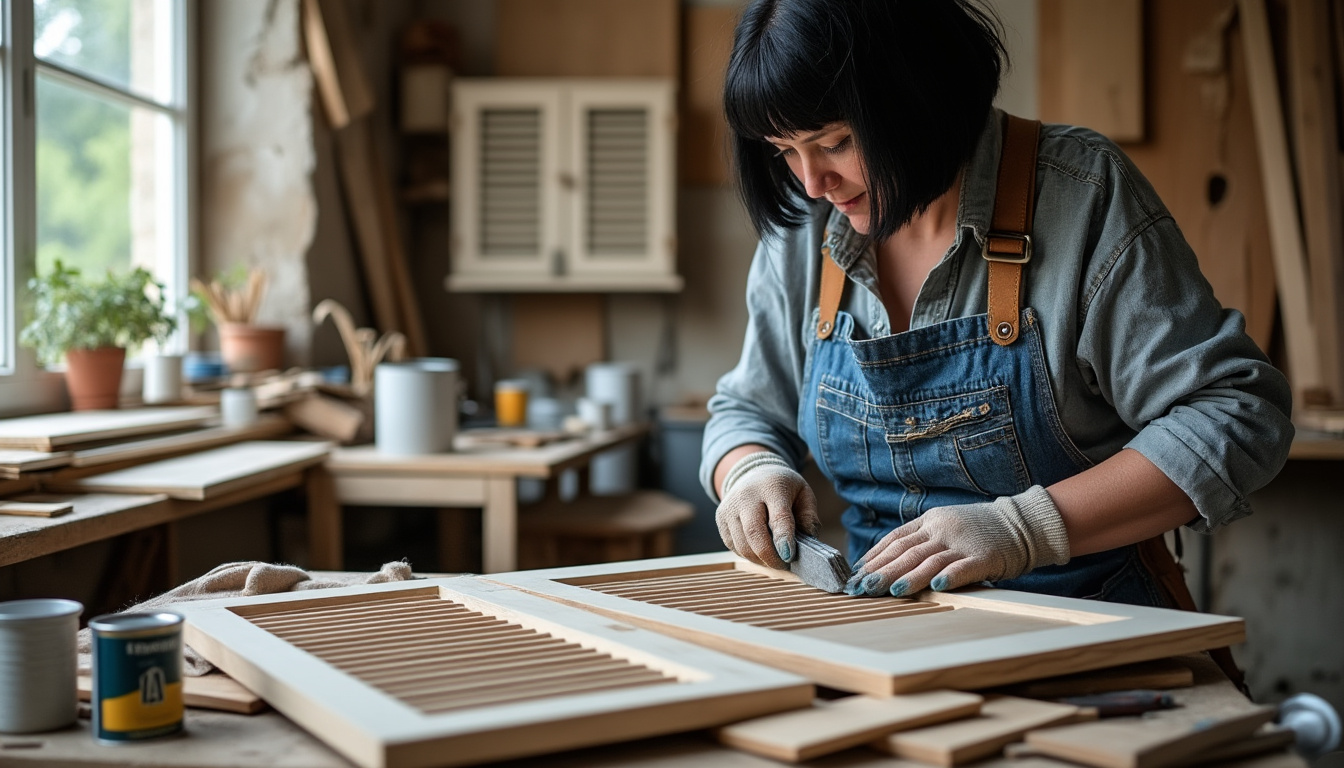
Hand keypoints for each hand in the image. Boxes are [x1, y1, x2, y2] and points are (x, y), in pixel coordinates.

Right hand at [715, 452, 819, 568]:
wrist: (754, 473)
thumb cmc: (783, 488)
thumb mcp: (803, 494)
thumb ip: (808, 517)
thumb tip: (807, 542)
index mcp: (772, 487)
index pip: (778, 516)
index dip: (783, 539)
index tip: (789, 556)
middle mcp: (746, 496)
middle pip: (754, 533)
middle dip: (770, 556)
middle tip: (784, 565)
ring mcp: (730, 508)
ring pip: (742, 544)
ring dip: (759, 559)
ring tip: (774, 560)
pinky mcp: (720, 519)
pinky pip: (733, 546)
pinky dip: (748, 555)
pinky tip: (759, 552)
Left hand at [844, 485, 1070, 596]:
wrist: (1021, 523)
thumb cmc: (978, 530)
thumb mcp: (945, 526)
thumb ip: (919, 540)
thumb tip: (884, 562)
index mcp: (930, 520)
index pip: (895, 539)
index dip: (874, 556)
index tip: (856, 573)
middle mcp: (943, 528)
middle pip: (906, 551)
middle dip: (882, 570)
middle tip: (862, 587)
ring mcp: (963, 541)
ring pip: (929, 560)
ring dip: (908, 576)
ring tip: (889, 590)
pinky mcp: (985, 556)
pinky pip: (964, 567)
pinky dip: (949, 576)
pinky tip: (935, 586)